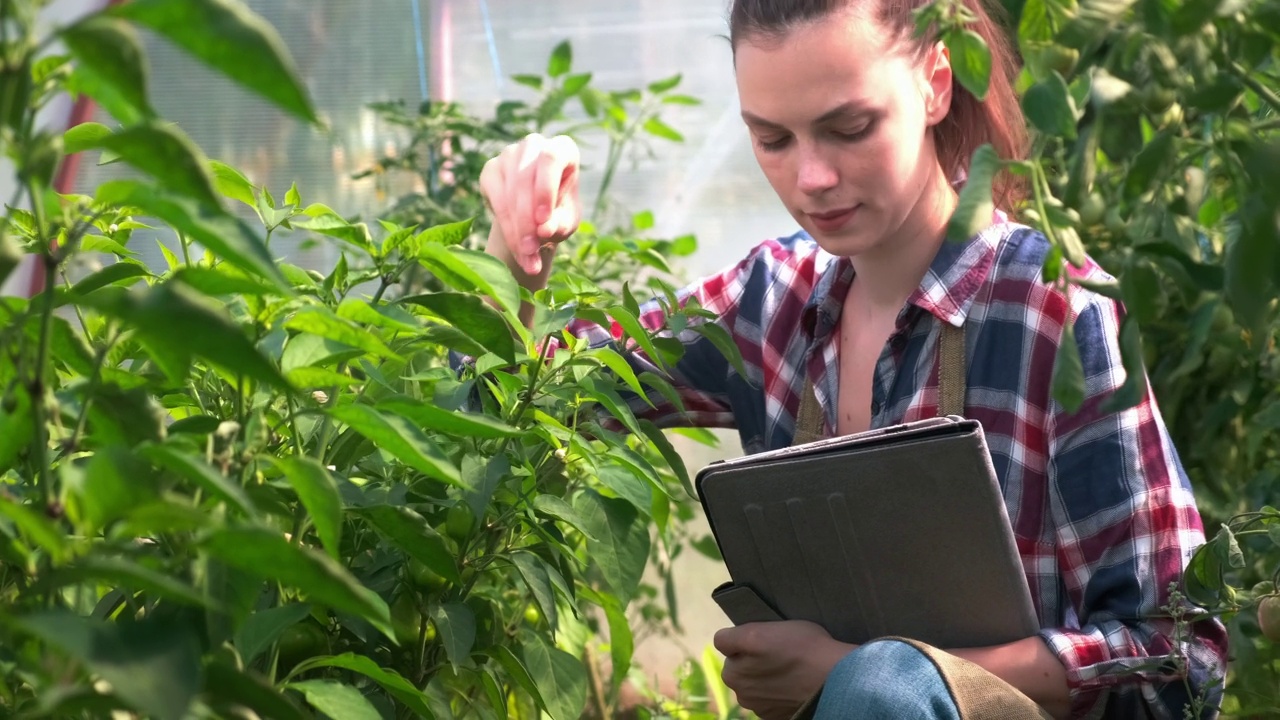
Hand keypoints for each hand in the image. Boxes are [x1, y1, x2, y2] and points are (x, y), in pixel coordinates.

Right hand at [479, 133, 580, 276]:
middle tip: (532, 251)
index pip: (551, 158)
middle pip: (525, 178)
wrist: (534, 219)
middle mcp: (534, 146)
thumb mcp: (566, 221)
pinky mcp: (490, 169)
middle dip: (527, 219)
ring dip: (516, 229)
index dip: (545, 190)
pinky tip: (517, 250)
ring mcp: (509, 154)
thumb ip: (560, 223)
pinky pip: (494, 198)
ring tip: (528, 258)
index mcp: (562, 149)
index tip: (543, 223)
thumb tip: (544, 229)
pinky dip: (506, 228)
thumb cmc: (557, 214)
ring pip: (508, 191)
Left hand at [713, 621, 853, 719]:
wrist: (834, 677)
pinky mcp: (779, 717)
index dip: (746, 639)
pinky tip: (794, 686)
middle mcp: (741, 696)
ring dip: (766, 679)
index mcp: (731, 673)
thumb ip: (731, 638)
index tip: (766, 638)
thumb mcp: (758, 630)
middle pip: (742, 668)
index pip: (728, 646)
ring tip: (790, 670)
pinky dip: (779, 694)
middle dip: (753, 661)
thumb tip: (723, 643)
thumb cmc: (798, 647)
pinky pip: (773, 700)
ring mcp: (761, 710)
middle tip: (779, 652)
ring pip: (757, 685)